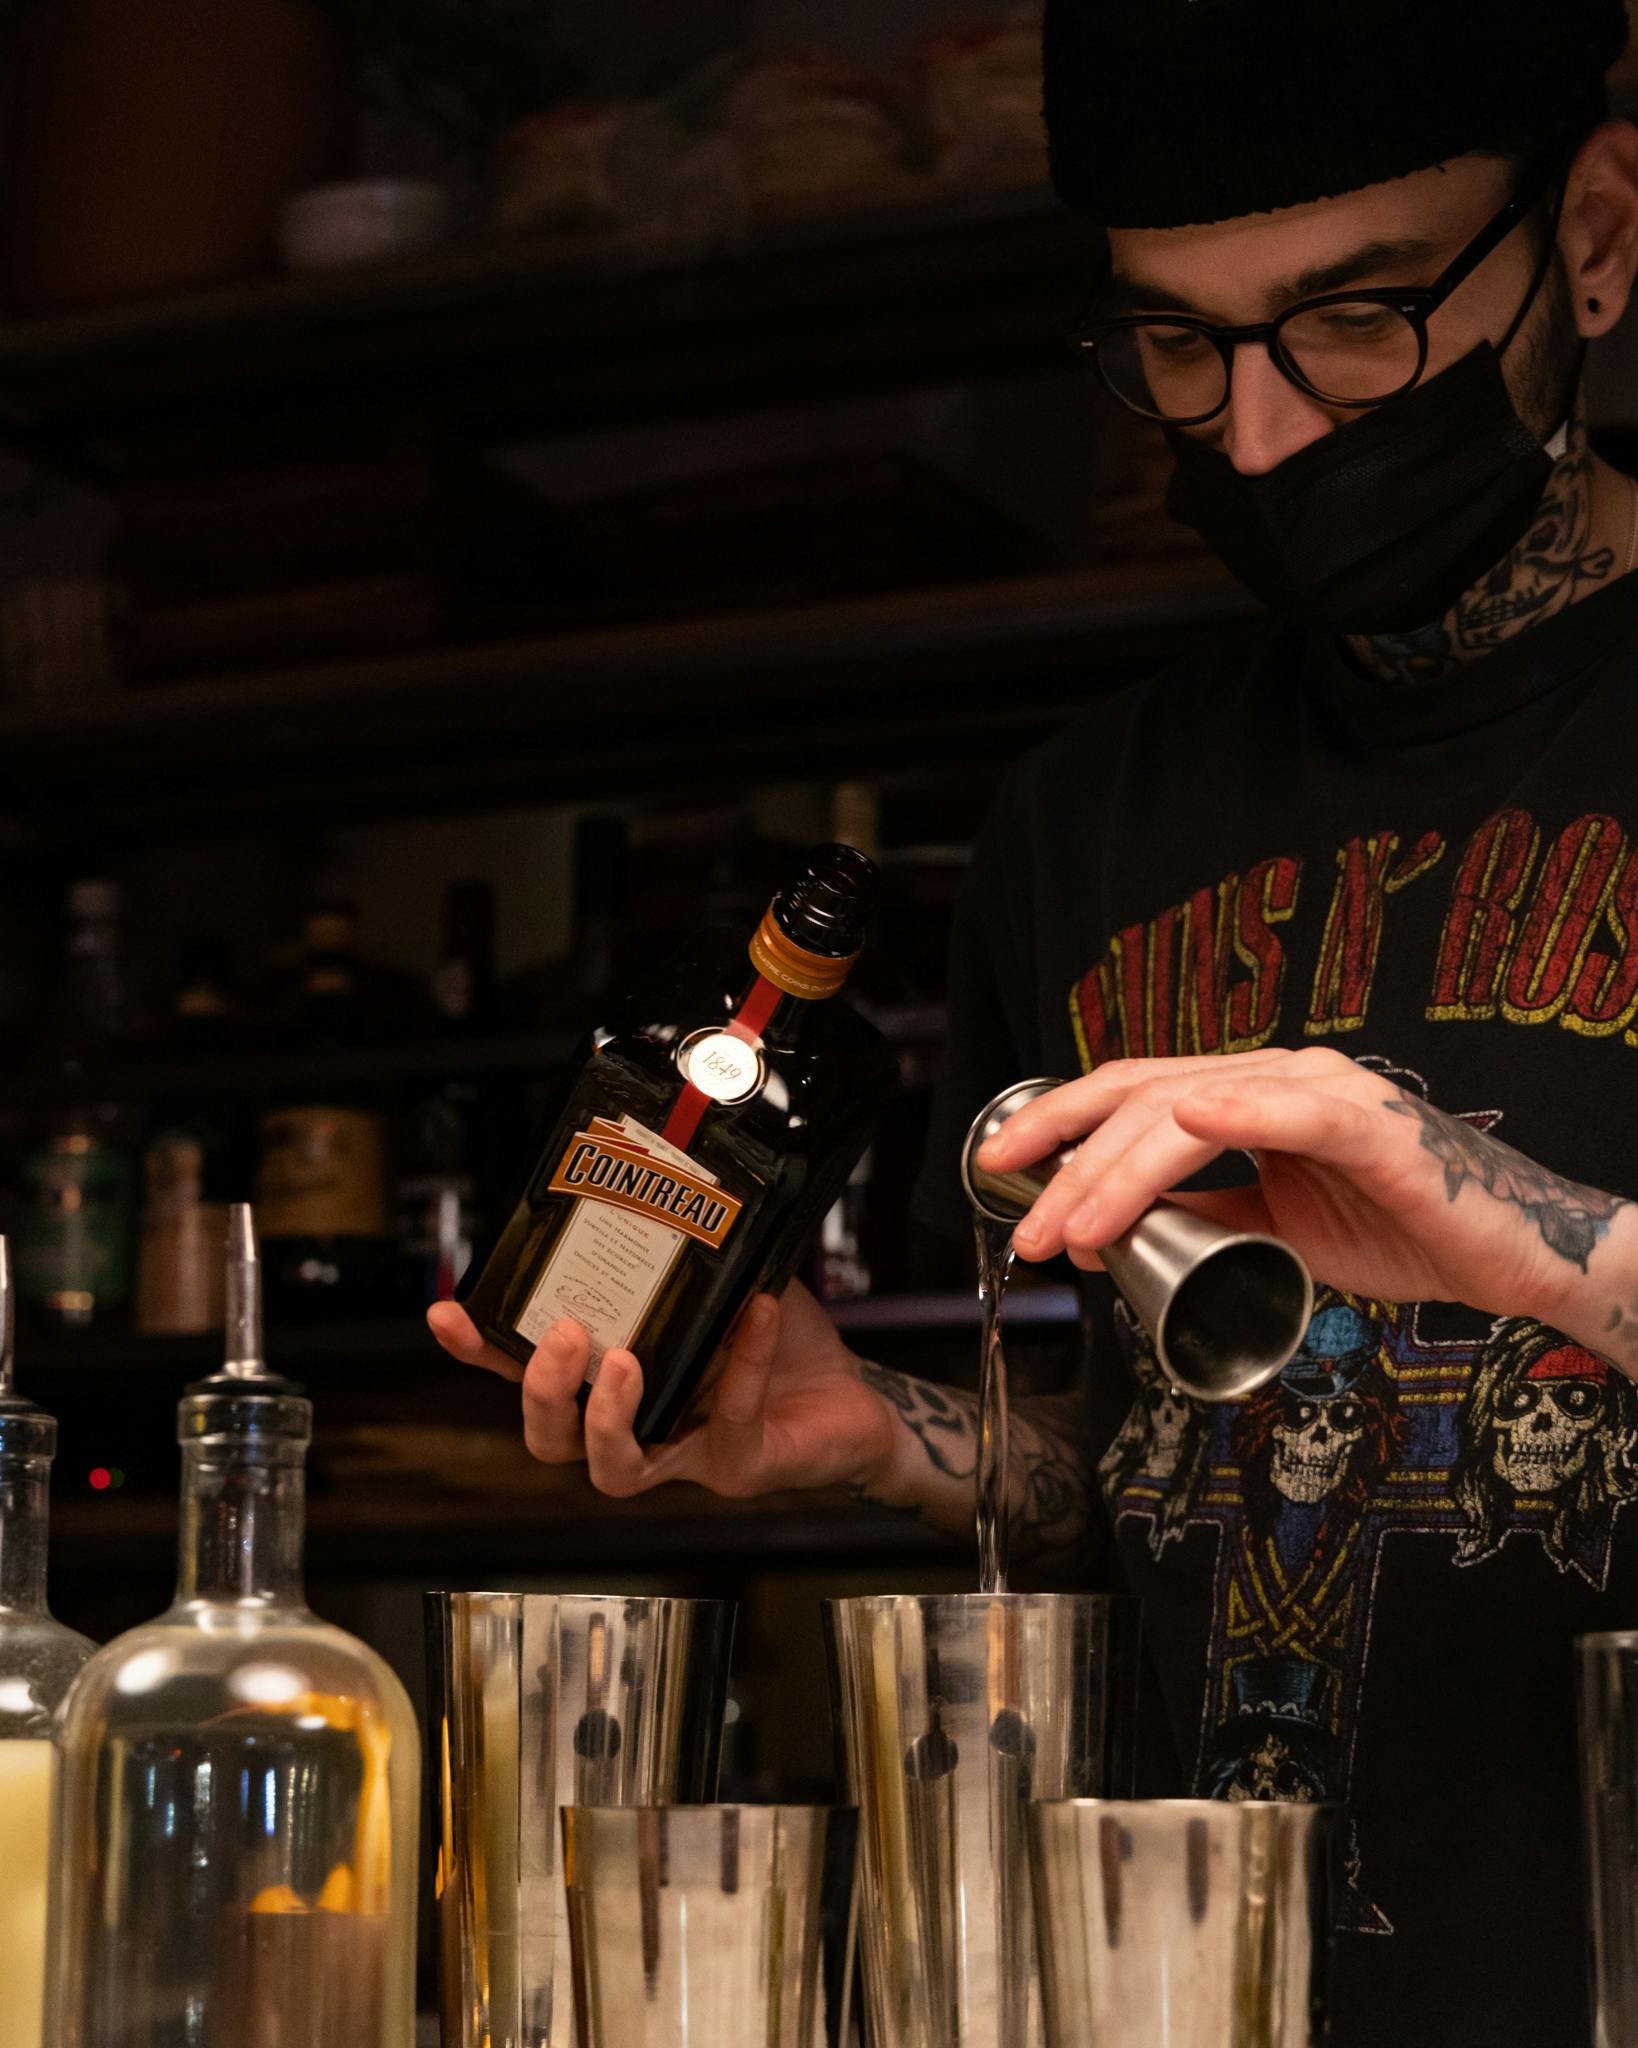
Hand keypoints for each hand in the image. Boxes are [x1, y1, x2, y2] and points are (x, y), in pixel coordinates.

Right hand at [427, 1280, 899, 1500]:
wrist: (856, 1398)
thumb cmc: (777, 1342)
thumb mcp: (722, 1283)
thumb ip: (685, 1251)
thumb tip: (658, 1179)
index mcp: (614, 1380)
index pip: (529, 1376)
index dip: (483, 1354)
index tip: (449, 1316)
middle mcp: (637, 1427)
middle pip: (552, 1440)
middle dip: (544, 1392)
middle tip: (565, 1336)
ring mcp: (685, 1458)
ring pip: (615, 1470)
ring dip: (609, 1417)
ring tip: (626, 1361)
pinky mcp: (740, 1467)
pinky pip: (728, 1423)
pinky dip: (742, 1365)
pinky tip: (756, 1316)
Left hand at [976, 1046, 1628, 1329]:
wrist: (1505, 1256)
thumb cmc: (1401, 1228)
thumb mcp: (1273, 1227)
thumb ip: (1206, 1214)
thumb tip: (1122, 1230)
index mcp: (1250, 1094)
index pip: (1132, 1094)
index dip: (1058, 1121)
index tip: (997, 1164)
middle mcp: (1277, 1076)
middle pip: (1143, 1099)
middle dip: (1068, 1160)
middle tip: (1024, 1225)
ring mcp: (1324, 1091)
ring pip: (1193, 1111)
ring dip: (1120, 1171)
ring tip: (1073, 1227)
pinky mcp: (1371, 1126)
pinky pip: (1295, 1112)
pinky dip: (1238, 1111)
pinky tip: (1190, 1121)